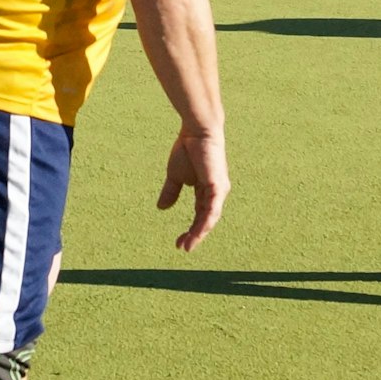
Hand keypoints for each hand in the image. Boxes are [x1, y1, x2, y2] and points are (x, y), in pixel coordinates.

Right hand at [157, 129, 227, 251]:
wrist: (196, 131)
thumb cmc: (187, 149)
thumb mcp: (175, 176)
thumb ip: (171, 192)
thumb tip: (161, 208)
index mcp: (207, 191)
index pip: (200, 215)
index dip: (191, 230)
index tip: (179, 243)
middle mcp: (216, 193)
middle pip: (206, 220)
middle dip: (194, 235)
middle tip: (182, 247)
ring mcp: (219, 190)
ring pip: (210, 218)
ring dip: (199, 233)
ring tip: (188, 245)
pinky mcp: (218, 186)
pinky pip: (212, 209)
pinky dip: (205, 222)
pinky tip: (198, 232)